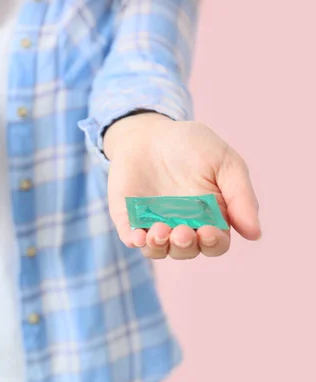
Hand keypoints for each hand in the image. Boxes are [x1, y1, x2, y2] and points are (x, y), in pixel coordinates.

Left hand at [105, 113, 260, 259]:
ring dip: (159, 247)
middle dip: (185, 246)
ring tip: (159, 232)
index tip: (208, 231)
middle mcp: (182, 225)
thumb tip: (254, 234)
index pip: (214, 243)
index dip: (213, 243)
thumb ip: (240, 196)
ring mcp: (153, 222)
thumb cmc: (192, 145)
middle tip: (182, 232)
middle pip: (186, 251)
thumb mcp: (224, 161)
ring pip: (157, 250)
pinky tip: (137, 237)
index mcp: (209, 216)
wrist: (150, 131)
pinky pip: (129, 236)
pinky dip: (133, 241)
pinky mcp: (128, 216)